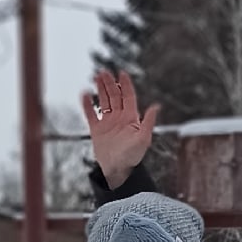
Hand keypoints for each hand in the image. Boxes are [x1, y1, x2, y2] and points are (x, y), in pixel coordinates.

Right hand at [80, 69, 160, 184]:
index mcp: (131, 118)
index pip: (128, 96)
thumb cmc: (133, 156)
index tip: (122, 73)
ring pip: (104, 101)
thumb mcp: (143, 139)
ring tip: (96, 77)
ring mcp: (108, 123)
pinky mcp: (97, 130)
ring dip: (101, 89)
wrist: (118, 169)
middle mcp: (119, 118)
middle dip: (110, 83)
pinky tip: (85, 94)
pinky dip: (88, 104)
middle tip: (104, 72)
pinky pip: (91, 114)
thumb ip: (148, 122)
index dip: (125, 84)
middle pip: (115, 95)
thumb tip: (156, 106)